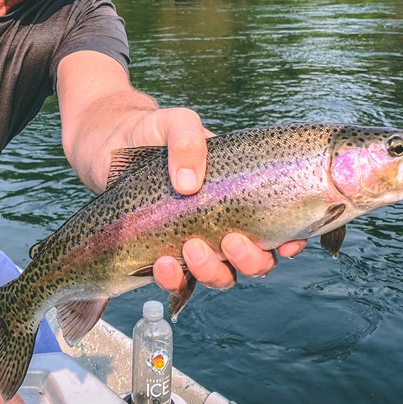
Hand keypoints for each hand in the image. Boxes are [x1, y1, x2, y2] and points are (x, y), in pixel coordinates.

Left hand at [143, 108, 306, 290]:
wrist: (109, 141)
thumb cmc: (153, 130)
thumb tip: (189, 185)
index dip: (293, 240)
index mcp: (241, 192)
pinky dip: (173, 279)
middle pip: (257, 259)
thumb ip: (188, 140)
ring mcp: (196, 240)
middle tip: (230, 240)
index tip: (287, 241)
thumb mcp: (176, 123)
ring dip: (212, 272)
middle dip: (251, 259)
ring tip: (191, 248)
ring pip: (222, 276)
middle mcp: (225, 222)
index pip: (281, 224)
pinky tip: (162, 263)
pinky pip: (178, 280)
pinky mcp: (164, 253)